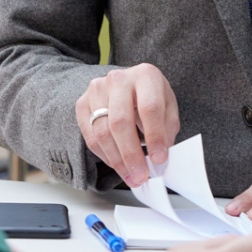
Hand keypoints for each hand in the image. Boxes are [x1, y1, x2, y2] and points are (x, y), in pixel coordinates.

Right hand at [75, 63, 180, 188]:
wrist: (128, 86)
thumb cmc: (151, 98)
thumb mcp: (168, 109)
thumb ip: (166, 132)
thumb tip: (158, 160)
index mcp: (145, 75)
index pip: (149, 108)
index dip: (154, 136)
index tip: (159, 159)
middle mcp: (118, 79)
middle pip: (120, 122)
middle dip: (131, 154)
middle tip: (141, 176)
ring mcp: (97, 89)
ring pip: (102, 132)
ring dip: (117, 160)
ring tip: (131, 176)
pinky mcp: (82, 103)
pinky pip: (90, 137)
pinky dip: (105, 156)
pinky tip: (118, 165)